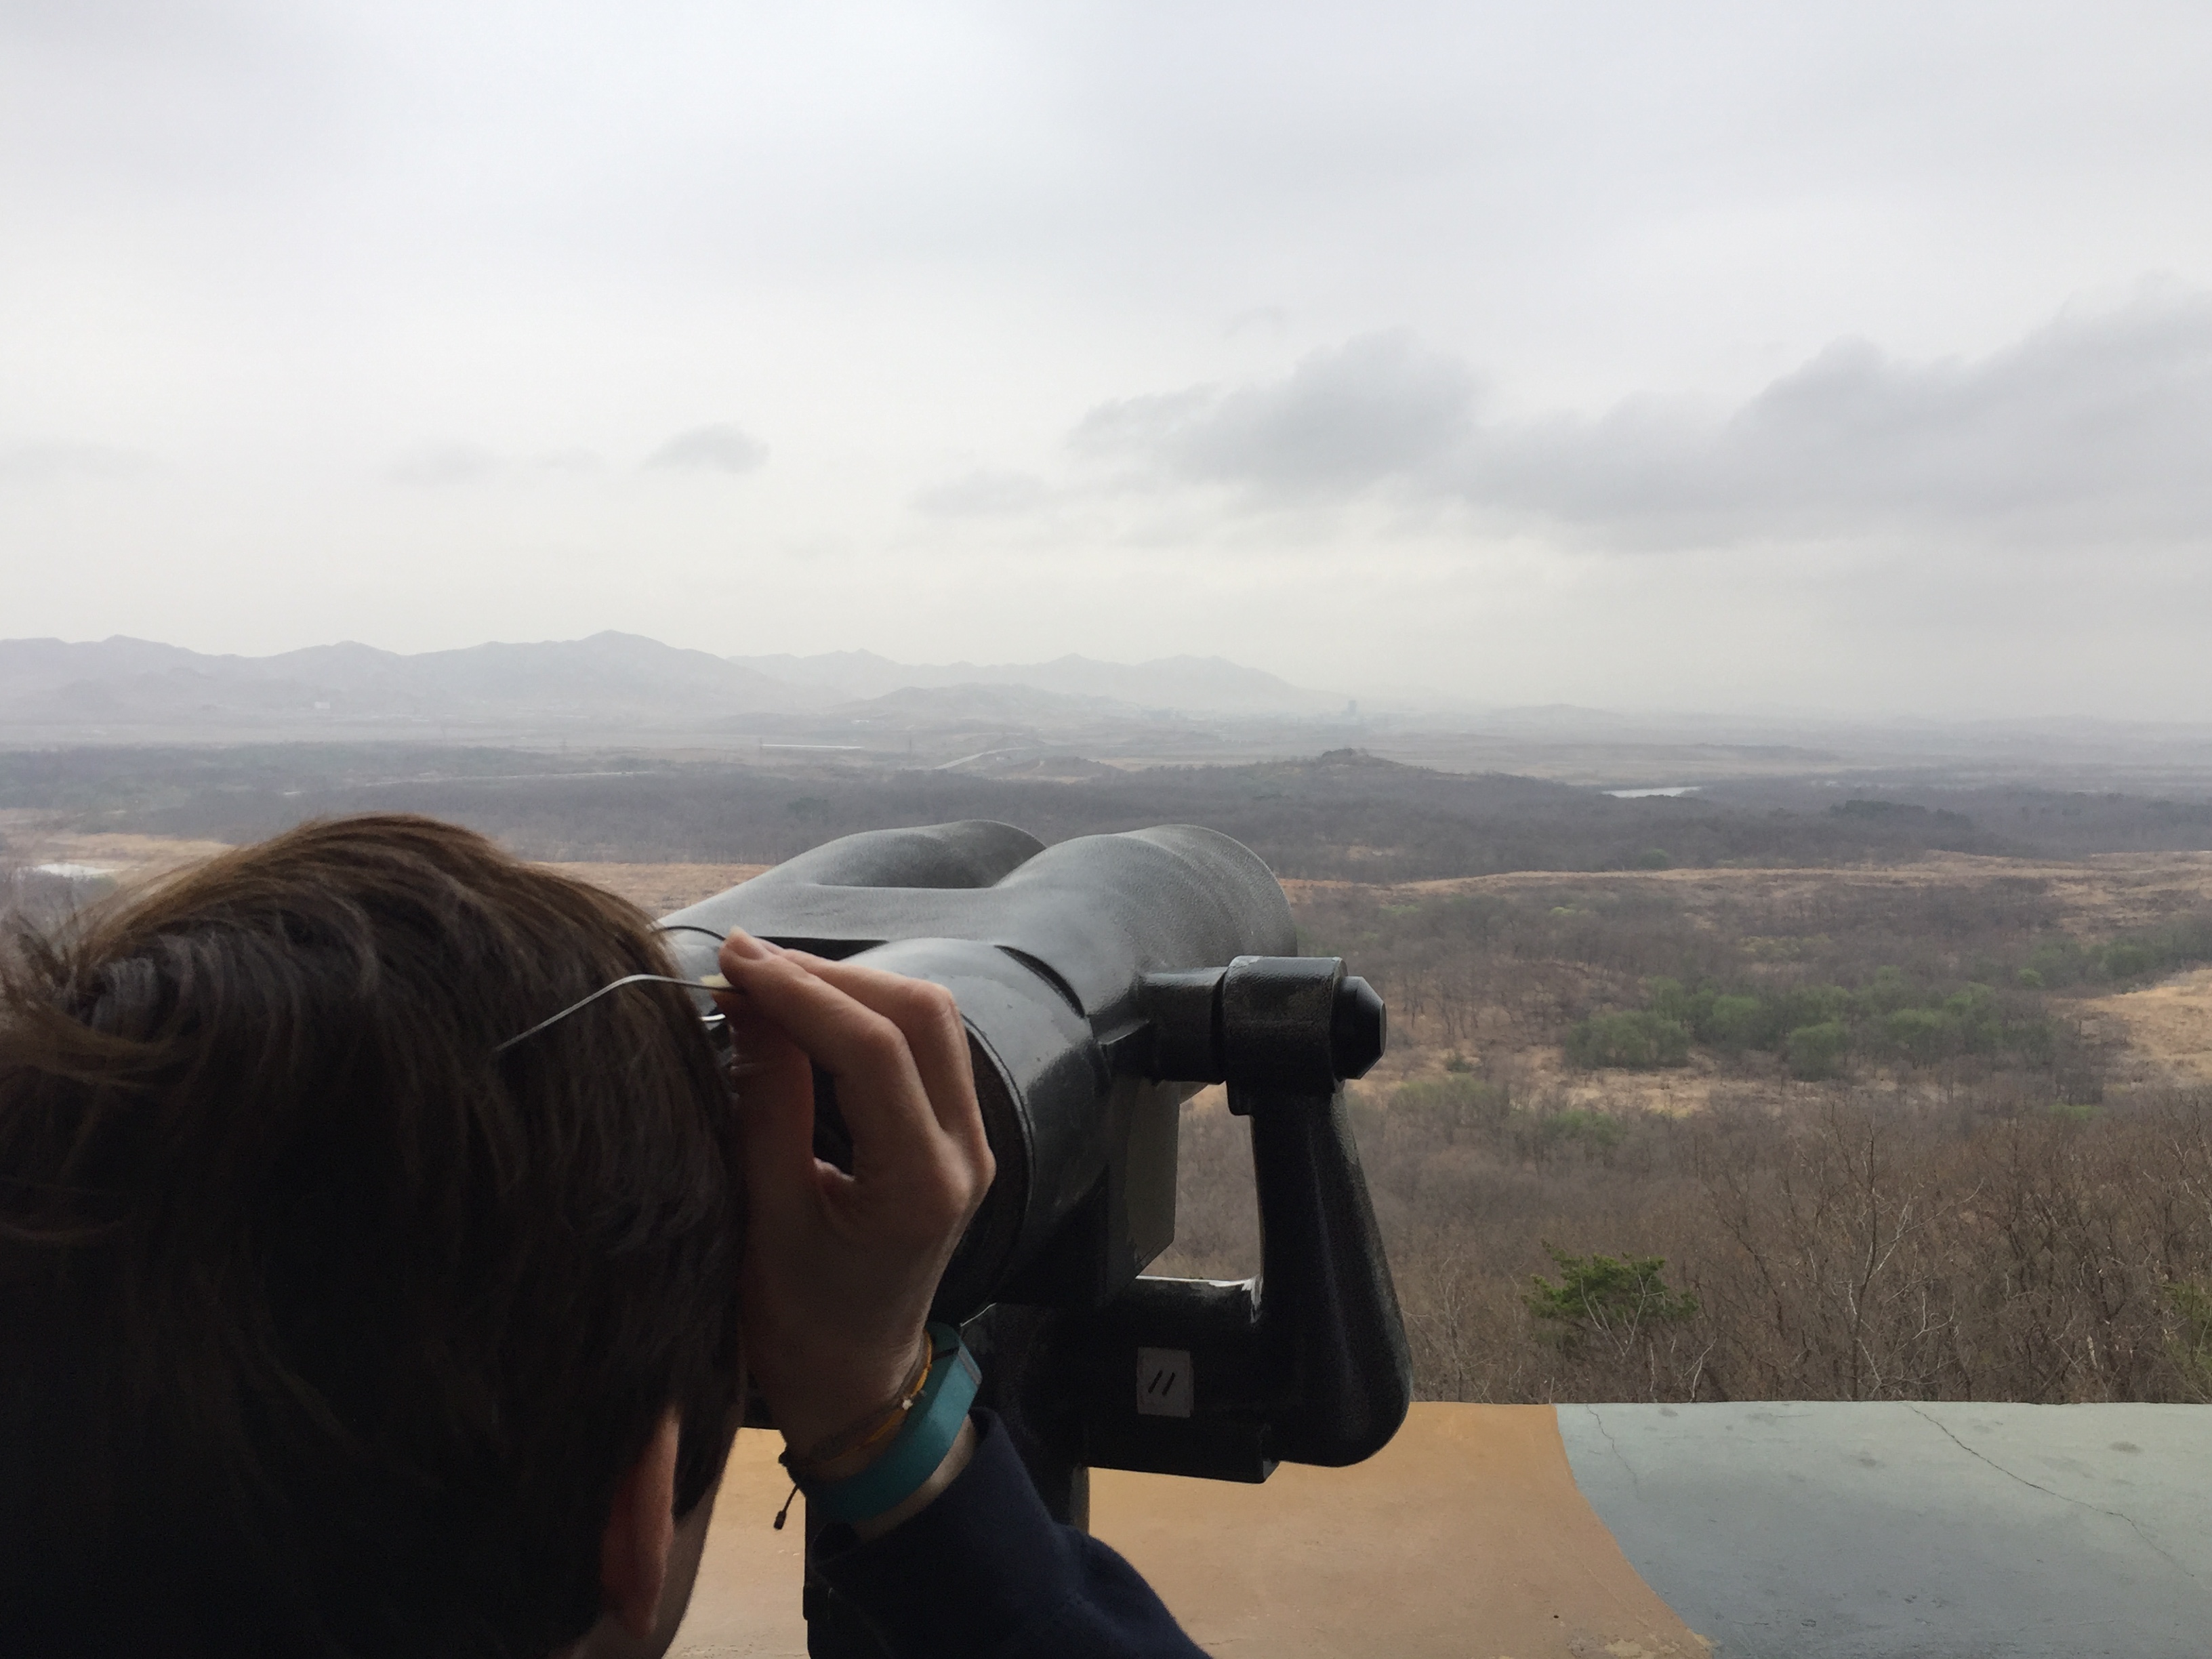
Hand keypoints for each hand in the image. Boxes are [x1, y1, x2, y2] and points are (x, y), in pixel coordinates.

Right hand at [712, 929, 994, 1456]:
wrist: (853, 1380)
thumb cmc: (798, 1319)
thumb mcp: (764, 1217)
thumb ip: (765, 1104)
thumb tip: (748, 1000)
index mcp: (923, 1184)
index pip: (874, 1050)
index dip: (801, 992)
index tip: (733, 961)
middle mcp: (965, 1151)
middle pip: (920, 1015)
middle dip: (830, 976)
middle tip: (744, 963)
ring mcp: (969, 1139)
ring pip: (928, 1019)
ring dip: (849, 987)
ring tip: (766, 981)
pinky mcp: (953, 1132)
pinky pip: (923, 1045)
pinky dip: (864, 1014)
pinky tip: (803, 1012)